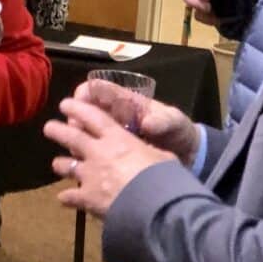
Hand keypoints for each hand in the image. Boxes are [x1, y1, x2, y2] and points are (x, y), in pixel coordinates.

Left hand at [44, 98, 174, 217]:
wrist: (153, 207)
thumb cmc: (162, 176)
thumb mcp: (162, 156)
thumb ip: (150, 152)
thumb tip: (151, 153)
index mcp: (117, 138)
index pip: (92, 117)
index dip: (77, 108)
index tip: (65, 104)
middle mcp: (98, 153)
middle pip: (72, 138)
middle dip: (57, 131)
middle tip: (48, 127)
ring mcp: (89, 176)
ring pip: (67, 166)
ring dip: (60, 164)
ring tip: (55, 164)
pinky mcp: (87, 198)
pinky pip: (71, 197)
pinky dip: (66, 198)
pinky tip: (62, 200)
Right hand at [74, 81, 199, 165]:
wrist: (188, 155)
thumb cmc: (178, 130)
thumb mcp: (174, 122)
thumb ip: (162, 121)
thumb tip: (147, 123)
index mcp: (126, 102)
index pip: (96, 90)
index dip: (83, 95)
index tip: (76, 108)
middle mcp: (114, 117)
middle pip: (84, 113)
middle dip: (74, 123)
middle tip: (74, 138)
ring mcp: (113, 137)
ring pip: (85, 135)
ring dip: (78, 143)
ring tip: (77, 157)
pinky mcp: (114, 156)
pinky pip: (95, 155)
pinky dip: (88, 161)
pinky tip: (86, 171)